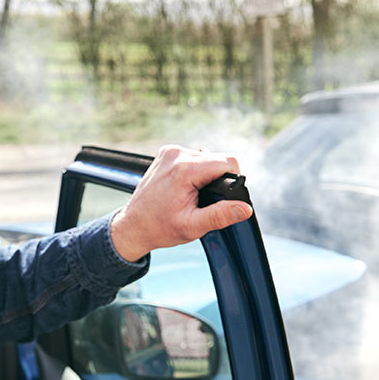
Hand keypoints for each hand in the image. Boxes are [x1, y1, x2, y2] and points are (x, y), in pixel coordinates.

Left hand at [109, 145, 253, 261]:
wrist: (134, 225)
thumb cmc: (159, 227)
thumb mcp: (193, 226)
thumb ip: (221, 215)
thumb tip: (245, 208)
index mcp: (184, 169)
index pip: (228, 161)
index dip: (233, 179)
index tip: (223, 196)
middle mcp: (176, 154)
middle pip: (218, 158)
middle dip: (218, 179)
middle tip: (204, 200)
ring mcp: (170, 151)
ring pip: (206, 157)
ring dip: (206, 175)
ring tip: (192, 195)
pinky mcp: (167, 153)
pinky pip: (193, 157)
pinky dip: (195, 171)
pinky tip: (185, 187)